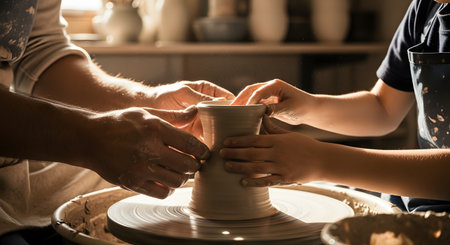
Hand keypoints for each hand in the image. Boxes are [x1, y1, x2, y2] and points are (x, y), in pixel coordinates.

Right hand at [84, 107, 209, 198]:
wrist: (89, 139)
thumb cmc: (120, 123)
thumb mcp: (145, 112)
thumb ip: (172, 116)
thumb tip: (195, 112)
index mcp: (155, 129)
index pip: (190, 144)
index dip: (203, 151)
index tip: (205, 153)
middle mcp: (150, 149)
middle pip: (188, 165)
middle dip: (195, 165)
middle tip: (194, 163)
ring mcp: (141, 168)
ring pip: (177, 181)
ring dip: (183, 177)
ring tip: (179, 171)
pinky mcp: (133, 183)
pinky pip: (161, 192)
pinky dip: (168, 188)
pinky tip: (165, 180)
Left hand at [147, 80, 234, 137]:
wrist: (147, 110)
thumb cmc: (163, 96)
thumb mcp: (182, 93)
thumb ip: (199, 98)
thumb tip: (221, 102)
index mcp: (209, 92)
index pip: (228, 99)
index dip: (236, 107)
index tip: (239, 116)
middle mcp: (210, 108)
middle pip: (226, 117)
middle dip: (230, 125)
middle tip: (233, 133)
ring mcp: (204, 122)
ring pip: (219, 130)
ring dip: (221, 136)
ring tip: (224, 143)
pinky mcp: (197, 135)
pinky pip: (208, 140)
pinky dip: (211, 145)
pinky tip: (213, 150)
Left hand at [220, 116, 322, 186]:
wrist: (323, 161)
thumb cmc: (305, 146)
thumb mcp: (289, 134)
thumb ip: (273, 128)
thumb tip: (261, 116)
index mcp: (278, 140)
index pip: (254, 140)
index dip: (238, 141)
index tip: (226, 142)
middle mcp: (278, 153)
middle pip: (251, 154)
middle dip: (234, 154)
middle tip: (220, 154)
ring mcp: (281, 167)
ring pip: (256, 167)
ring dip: (239, 167)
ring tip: (226, 166)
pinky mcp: (285, 179)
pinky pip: (267, 181)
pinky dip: (254, 182)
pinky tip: (243, 182)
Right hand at [232, 79, 312, 124]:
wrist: (310, 110)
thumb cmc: (303, 107)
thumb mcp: (290, 108)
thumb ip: (276, 109)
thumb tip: (262, 111)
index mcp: (276, 85)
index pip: (259, 91)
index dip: (250, 100)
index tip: (243, 109)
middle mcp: (270, 87)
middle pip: (251, 90)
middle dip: (240, 98)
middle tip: (231, 108)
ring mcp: (269, 93)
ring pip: (251, 96)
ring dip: (242, 102)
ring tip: (232, 111)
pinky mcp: (268, 101)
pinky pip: (255, 103)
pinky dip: (248, 108)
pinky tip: (241, 114)